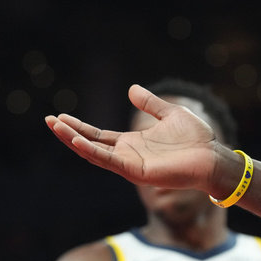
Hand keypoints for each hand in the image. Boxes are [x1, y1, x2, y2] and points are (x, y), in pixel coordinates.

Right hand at [45, 84, 220, 190]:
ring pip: (94, 153)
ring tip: (57, 127)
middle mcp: (126, 154)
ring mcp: (129, 164)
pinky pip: (109, 161)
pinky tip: (78, 141)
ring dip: (74, 140)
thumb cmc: (195, 139)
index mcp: (132, 142)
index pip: (98, 135)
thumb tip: (131, 89)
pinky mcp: (136, 171)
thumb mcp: (169, 113)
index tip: (59, 117)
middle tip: (48, 120)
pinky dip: (92, 152)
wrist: (212, 156)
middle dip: (68, 133)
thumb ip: (150, 103)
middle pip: (90, 143)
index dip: (78, 127)